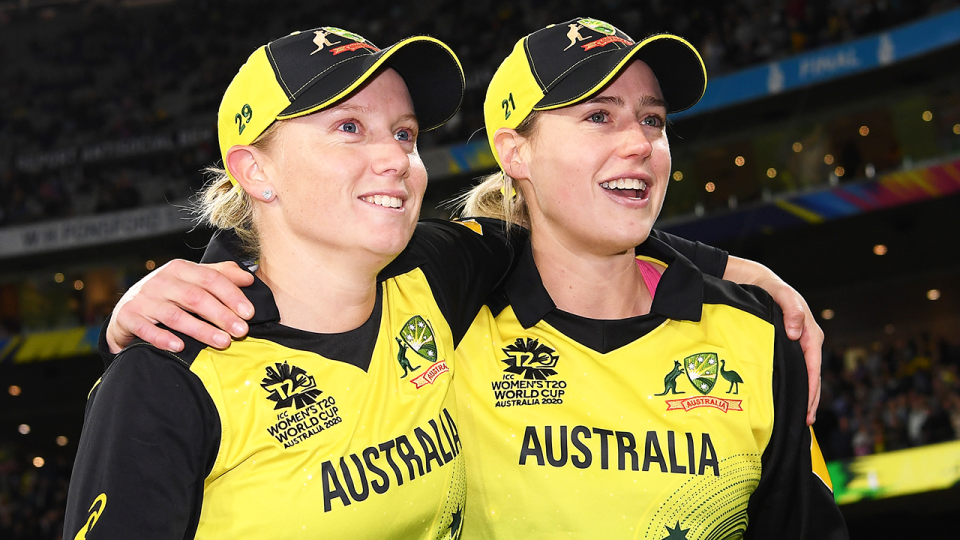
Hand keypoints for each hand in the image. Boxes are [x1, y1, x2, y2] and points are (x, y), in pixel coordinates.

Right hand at [106, 260, 254, 353]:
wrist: (127, 309)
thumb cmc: (168, 295)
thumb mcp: (192, 281)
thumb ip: (220, 276)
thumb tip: (248, 279)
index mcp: (180, 269)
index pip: (211, 278)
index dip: (232, 295)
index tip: (250, 312)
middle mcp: (161, 281)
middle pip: (196, 297)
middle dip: (222, 315)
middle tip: (242, 331)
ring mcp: (143, 299)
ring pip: (175, 315)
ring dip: (201, 330)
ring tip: (223, 342)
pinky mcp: (128, 317)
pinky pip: (146, 329)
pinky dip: (163, 338)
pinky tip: (181, 347)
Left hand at [757, 276, 822, 426]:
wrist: (760, 283)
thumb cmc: (772, 289)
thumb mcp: (781, 295)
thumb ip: (791, 310)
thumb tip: (797, 332)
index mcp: (811, 333)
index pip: (813, 366)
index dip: (811, 388)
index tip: (807, 407)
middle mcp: (809, 341)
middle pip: (813, 375)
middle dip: (810, 399)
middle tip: (805, 421)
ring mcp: (800, 346)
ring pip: (805, 375)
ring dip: (804, 395)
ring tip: (800, 417)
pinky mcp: (790, 347)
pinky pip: (795, 369)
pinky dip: (795, 385)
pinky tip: (788, 398)